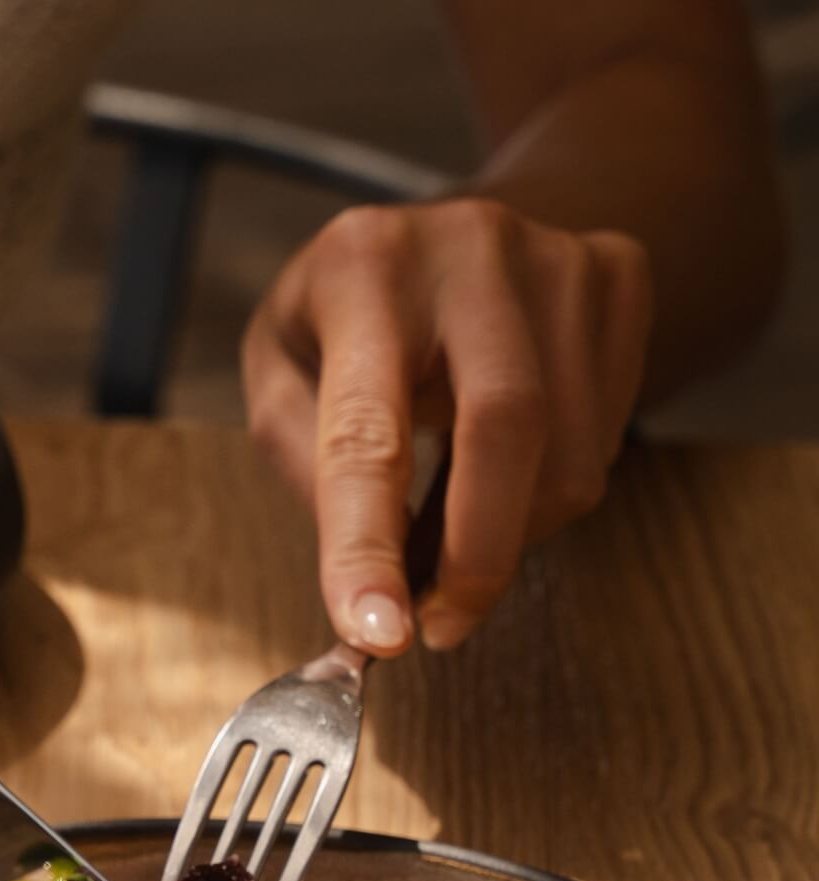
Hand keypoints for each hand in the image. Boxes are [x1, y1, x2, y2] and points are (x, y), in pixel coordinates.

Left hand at [242, 198, 651, 654]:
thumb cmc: (344, 313)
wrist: (446, 231)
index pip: (366, 429)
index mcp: (360, 266)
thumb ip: (304, 461)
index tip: (375, 632)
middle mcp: (469, 247)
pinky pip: (607, 434)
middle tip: (437, 627)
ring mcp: (558, 258)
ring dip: (510, 533)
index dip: (368, 542)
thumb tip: (366, 570)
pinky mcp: (620, 281)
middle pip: (505, 429)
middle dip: (476, 556)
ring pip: (569, 451)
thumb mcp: (279, 366)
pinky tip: (501, 473)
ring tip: (450, 538)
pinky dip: (551, 491)